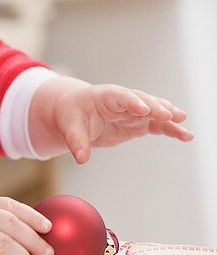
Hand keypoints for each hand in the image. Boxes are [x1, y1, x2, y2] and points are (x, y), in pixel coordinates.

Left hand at [52, 84, 194, 163]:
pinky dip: (170, 129)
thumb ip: (77, 142)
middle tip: (169, 115)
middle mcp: (123, 100)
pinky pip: (157, 124)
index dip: (132, 101)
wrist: (77, 112)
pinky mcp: (139, 122)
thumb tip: (81, 158)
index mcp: (104, 96)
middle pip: (142, 100)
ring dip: (168, 115)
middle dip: (155, 107)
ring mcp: (133, 111)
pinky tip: (185, 135)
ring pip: (154, 111)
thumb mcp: (69, 127)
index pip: (120, 96)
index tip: (144, 109)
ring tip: (183, 121)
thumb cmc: (72, 115)